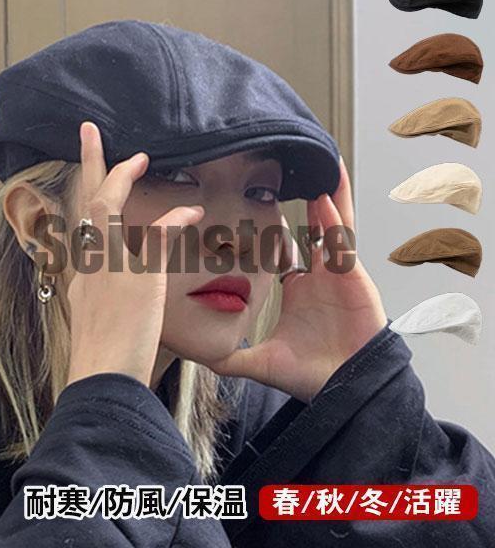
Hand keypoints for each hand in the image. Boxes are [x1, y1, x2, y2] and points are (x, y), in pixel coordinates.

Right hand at [65, 122, 204, 388]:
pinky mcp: (138, 274)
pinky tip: (192, 210)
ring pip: (108, 205)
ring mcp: (110, 265)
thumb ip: (107, 307)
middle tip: (89, 131)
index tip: (90, 179)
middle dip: (86, 162)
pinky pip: (157, 233)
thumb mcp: (97, 328)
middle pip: (84, 202)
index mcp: (82, 276)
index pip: (81, 226)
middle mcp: (90, 263)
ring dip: (123, 175)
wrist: (102, 379)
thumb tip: (121, 306)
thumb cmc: (103, 361)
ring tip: (139, 156)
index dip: (84, 198)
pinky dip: (176, 218)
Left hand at [206, 156, 387, 401]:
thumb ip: (231, 357)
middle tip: (292, 171)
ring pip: (331, 226)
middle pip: (312, 229)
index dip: (271, 231)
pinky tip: (324, 195)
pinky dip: (334, 218)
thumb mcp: (261, 362)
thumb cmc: (312, 374)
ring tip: (319, 163)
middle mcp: (318, 276)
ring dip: (326, 196)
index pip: (284, 251)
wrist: (348, 388)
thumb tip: (200, 357)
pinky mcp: (353, 276)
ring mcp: (337, 273)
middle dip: (306, 201)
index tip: (252, 210)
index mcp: (298, 289)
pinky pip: (341, 240)